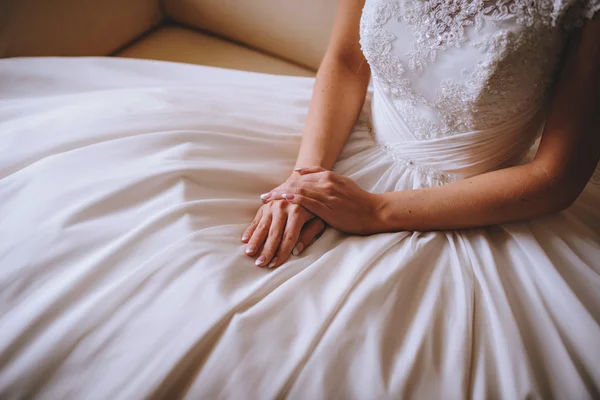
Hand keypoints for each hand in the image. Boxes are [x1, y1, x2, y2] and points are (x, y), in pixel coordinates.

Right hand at [242, 198, 324, 268]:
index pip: (289, 236)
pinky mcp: (265, 205)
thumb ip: (309, 234)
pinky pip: (256, 219)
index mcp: (298, 212)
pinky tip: (245, 240)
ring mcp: (272, 206)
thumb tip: (297, 251)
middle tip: (260, 263)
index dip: (282, 252)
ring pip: (263, 226)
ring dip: (255, 241)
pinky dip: (250, 230)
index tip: (275, 264)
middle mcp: (283, 208)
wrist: (303, 186)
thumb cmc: (313, 207)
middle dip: (267, 250)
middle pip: (274, 233)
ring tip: (249, 253)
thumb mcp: (318, 219)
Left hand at [264, 167, 383, 234]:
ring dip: (281, 196)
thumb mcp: (340, 182)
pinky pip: (308, 202)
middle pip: (296, 183)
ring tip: (267, 201)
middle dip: (278, 190)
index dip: (284, 184)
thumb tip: (299, 172)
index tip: (272, 191)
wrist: (374, 211)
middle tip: (264, 197)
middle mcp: (326, 182)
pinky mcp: (328, 207)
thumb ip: (321, 176)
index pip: (300, 177)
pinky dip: (294, 200)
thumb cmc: (357, 200)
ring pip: (299, 191)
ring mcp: (327, 194)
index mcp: (328, 175)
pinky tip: (283, 202)